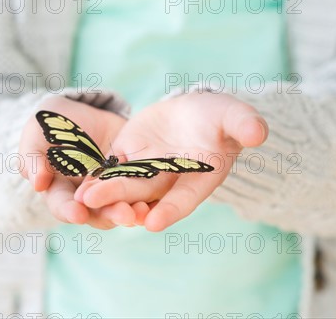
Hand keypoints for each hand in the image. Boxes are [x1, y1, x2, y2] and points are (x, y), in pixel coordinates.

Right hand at [18, 96, 138, 228]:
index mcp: (59, 190)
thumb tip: (37, 184)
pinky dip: (149, 196)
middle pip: (96, 213)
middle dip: (110, 214)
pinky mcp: (131, 176)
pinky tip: (157, 196)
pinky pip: (141, 190)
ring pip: (120, 206)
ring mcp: (110, 189)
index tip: (77, 213)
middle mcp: (85, 197)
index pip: (63, 205)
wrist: (81, 109)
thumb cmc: (51, 123)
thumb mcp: (36, 134)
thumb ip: (32, 157)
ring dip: (132, 211)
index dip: (69, 210)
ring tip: (143, 210)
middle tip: (124, 215)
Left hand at [74, 91, 267, 231]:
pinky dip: (95, 176)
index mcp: (199, 178)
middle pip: (145, 195)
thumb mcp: (233, 116)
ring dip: (103, 193)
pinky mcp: (127, 157)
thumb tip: (259, 132)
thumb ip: (243, 124)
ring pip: (123, 186)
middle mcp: (170, 181)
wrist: (194, 112)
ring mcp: (146, 171)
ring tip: (82, 197)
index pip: (184, 198)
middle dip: (122, 201)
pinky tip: (76, 181)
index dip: (170, 210)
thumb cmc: (219, 117)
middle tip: (98, 205)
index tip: (153, 223)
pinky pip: (109, 169)